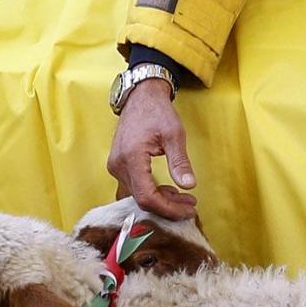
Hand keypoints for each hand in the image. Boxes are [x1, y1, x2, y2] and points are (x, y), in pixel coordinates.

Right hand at [108, 77, 199, 219]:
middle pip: (141, 200)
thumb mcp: (174, 134)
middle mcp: (118, 165)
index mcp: (131, 158)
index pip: (147, 197)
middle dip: (167, 207)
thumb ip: (180, 162)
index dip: (168, 208)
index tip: (187, 209)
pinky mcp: (118, 165)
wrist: (140, 96)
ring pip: (137, 196)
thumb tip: (189, 185)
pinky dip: (151, 192)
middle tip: (189, 205)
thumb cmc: (157, 111)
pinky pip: (133, 187)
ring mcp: (116, 166)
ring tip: (182, 197)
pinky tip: (168, 190)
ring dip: (160, 201)